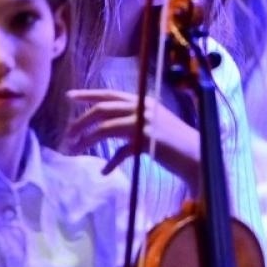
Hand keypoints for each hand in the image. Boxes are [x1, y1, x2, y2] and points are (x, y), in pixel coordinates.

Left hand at [65, 90, 201, 182]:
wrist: (199, 157)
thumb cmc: (174, 144)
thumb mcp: (150, 127)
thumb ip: (130, 124)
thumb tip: (102, 129)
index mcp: (144, 100)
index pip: (110, 94)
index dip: (88, 95)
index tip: (69, 97)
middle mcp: (143, 107)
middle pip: (102, 110)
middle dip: (81, 121)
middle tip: (67, 134)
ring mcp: (145, 122)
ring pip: (105, 128)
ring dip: (87, 140)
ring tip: (75, 150)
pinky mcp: (147, 140)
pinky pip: (121, 151)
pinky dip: (111, 162)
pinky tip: (104, 171)